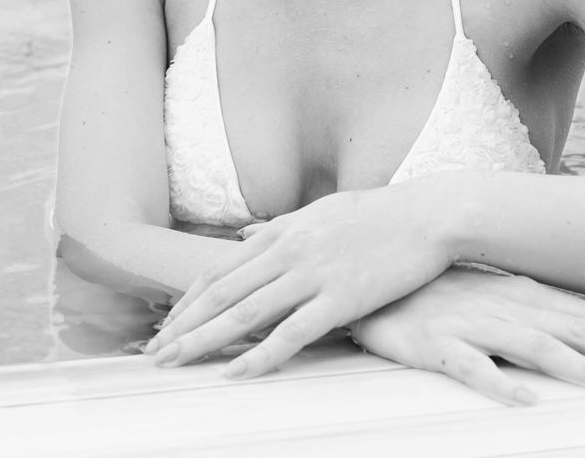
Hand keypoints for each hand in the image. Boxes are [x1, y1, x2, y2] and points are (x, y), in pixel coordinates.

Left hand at [144, 182, 448, 376]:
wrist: (431, 214)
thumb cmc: (380, 215)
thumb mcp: (321, 211)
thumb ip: (283, 227)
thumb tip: (249, 234)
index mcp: (282, 230)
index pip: (219, 270)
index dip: (187, 301)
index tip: (166, 325)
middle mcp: (288, 250)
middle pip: (221, 293)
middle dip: (182, 325)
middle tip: (153, 353)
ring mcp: (313, 273)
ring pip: (244, 312)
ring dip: (204, 340)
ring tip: (175, 363)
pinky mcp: (341, 298)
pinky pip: (292, 333)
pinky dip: (260, 354)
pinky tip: (236, 373)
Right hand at [348, 267, 584, 405]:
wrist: (373, 277)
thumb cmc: (438, 290)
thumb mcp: (496, 292)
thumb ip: (539, 307)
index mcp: (526, 294)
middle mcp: (508, 305)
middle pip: (579, 329)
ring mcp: (474, 324)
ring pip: (537, 347)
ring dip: (580, 368)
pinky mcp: (437, 345)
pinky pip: (472, 367)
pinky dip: (499, 384)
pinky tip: (524, 401)